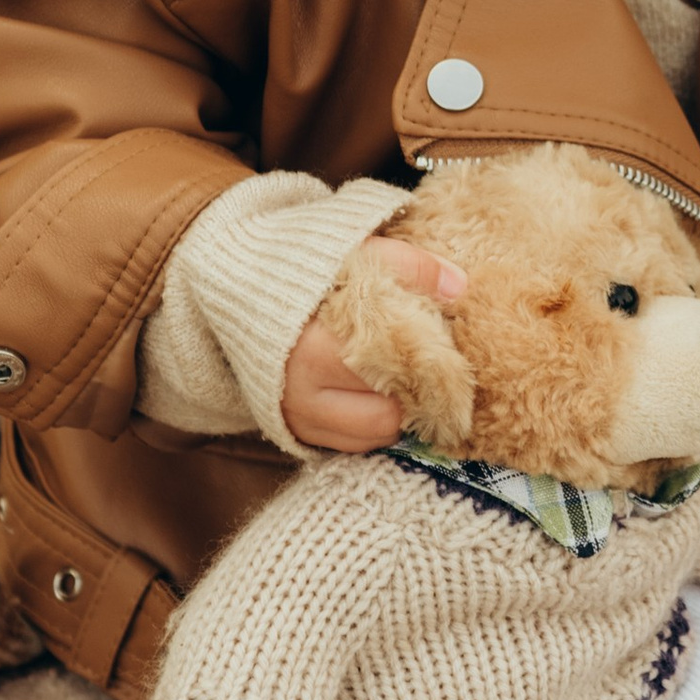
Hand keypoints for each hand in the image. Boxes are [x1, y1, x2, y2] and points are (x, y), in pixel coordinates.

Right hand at [281, 238, 465, 450]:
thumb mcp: (356, 254)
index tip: (443, 346)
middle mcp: (302, 392)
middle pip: (389, 414)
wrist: (241, 287)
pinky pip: (354, 445)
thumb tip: (458, 287)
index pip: (396, 373)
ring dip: (393, 409)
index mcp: (315, 348)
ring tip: (394, 374)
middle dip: (412, 389)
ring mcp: (296, 417)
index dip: (429, 360)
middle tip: (421, 362)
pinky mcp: (295, 430)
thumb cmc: (307, 271)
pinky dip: (371, 423)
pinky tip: (371, 390)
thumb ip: (407, 265)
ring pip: (375, 435)